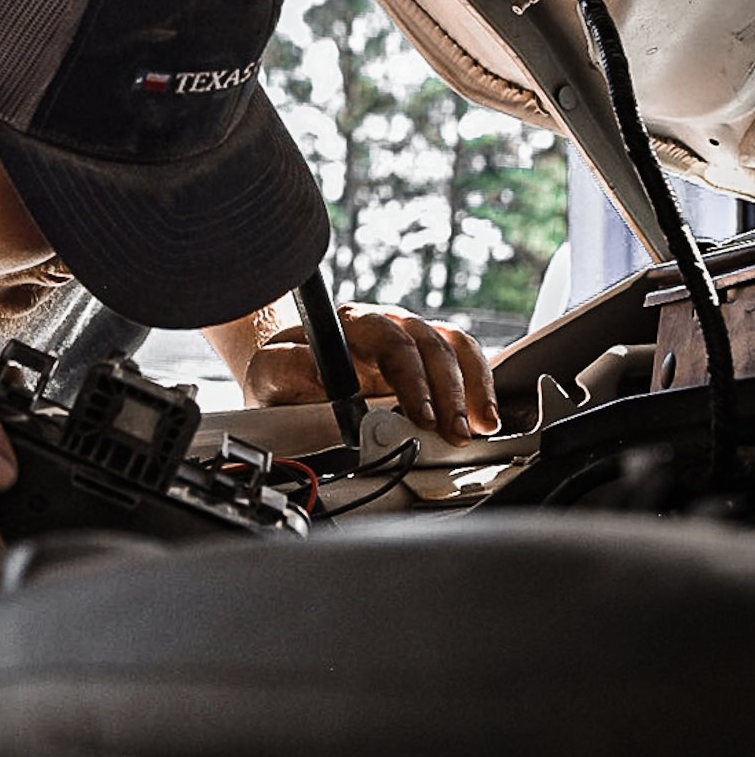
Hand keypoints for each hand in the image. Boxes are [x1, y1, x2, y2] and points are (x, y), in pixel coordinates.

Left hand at [243, 302, 497, 443]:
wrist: (286, 363)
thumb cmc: (282, 370)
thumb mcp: (270, 372)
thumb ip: (290, 369)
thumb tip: (322, 376)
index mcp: (348, 324)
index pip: (390, 341)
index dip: (411, 378)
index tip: (421, 416)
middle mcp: (384, 323)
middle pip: (429, 344)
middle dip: (447, 393)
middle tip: (455, 433)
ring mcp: (409, 336)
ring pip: (452, 346)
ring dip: (471, 387)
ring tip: (479, 427)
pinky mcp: (425, 354)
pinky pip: (463, 355)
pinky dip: (480, 383)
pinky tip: (485, 414)